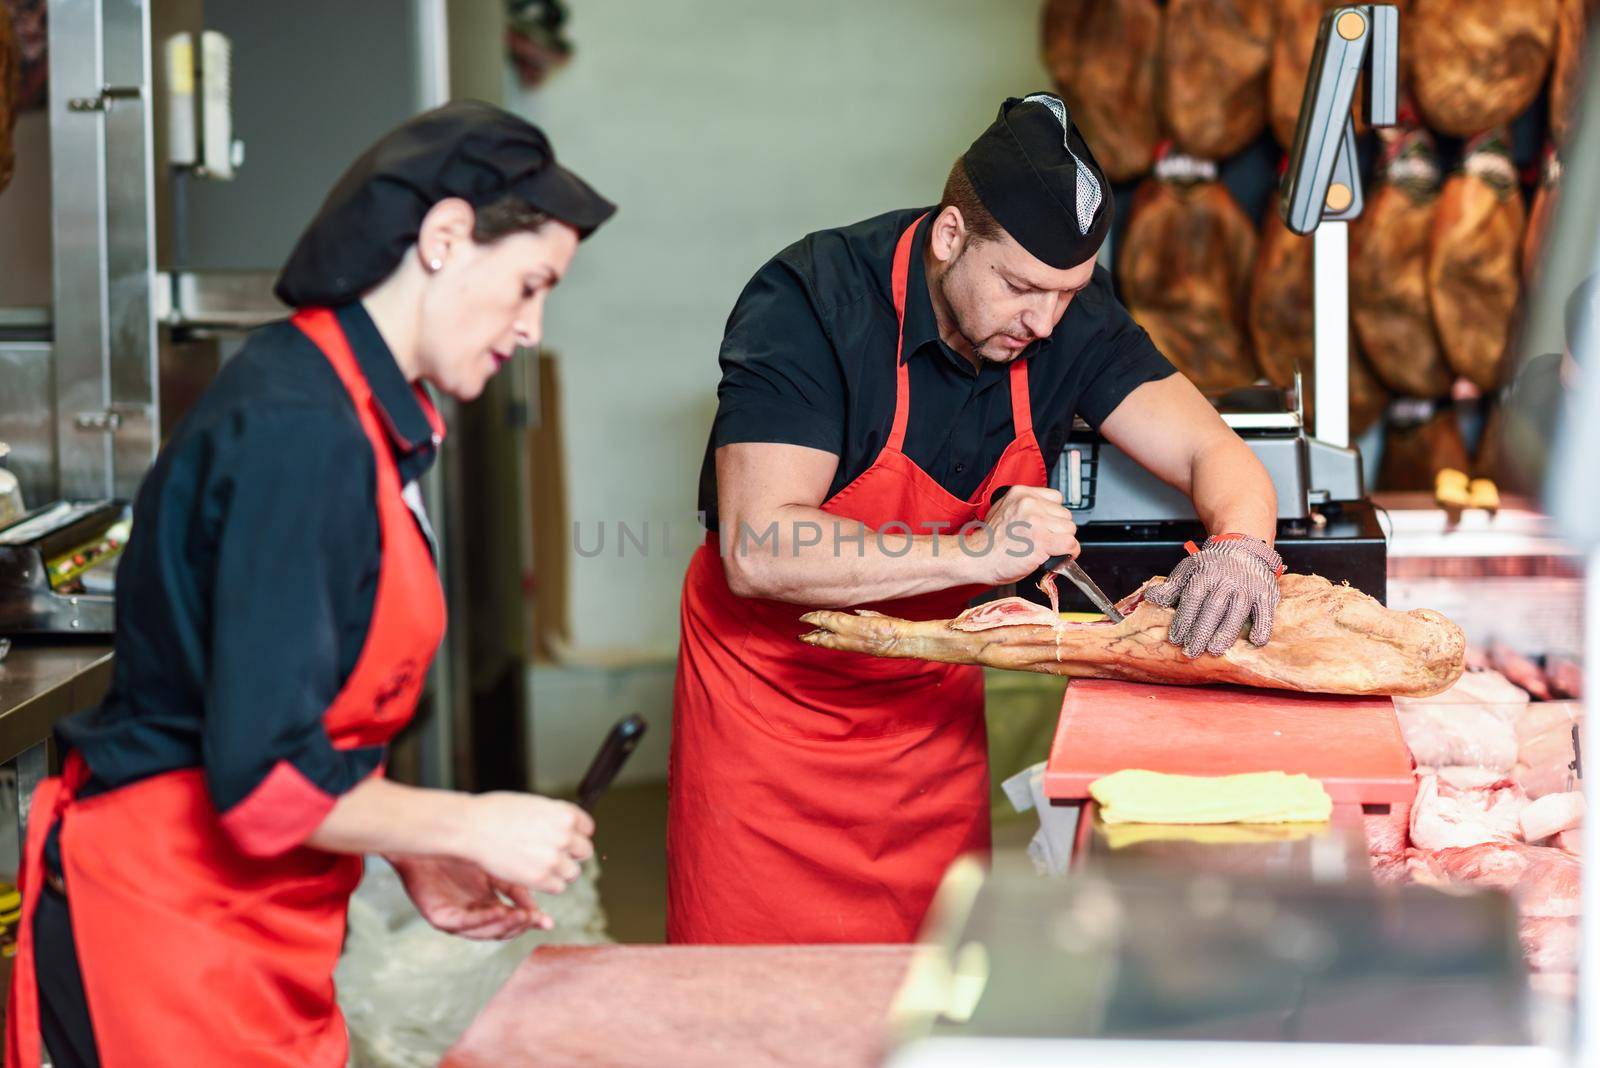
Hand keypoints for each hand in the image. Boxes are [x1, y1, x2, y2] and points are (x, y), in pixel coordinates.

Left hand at [389, 854, 549, 938]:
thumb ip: (517, 887)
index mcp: (486, 905)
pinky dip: (483, 919)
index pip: (511, 921)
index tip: (548, 921)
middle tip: (534, 918)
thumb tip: (541, 905)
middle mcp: (471, 915)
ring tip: (521, 916)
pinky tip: (499, 909)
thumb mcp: (497, 868)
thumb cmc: (462, 850)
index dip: (529, 922)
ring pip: (483, 932)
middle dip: (519, 926)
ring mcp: (454, 918)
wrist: (431, 837)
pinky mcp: (439, 916)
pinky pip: (464, 924)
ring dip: (504, 925)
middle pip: (499, 931)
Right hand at [460, 792, 594, 894]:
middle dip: (571, 853)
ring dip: (561, 871)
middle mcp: (565, 836)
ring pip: (573, 873)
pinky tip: (534, 874)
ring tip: (540, 864)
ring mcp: (554, 859)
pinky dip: (549, 884)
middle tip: (551, 853)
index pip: (588, 828)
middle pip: (585, 852)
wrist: (472, 827)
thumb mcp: (535, 804)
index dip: (575, 833)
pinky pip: (558, 887)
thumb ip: (555, 817)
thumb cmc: (497, 812)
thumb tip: (568, 827)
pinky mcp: (540, 879)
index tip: (564, 837)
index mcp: (566, 815)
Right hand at [966, 487, 1078, 585]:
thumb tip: (1044, 516)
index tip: (1048, 525)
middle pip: (1065, 515)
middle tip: (1043, 540)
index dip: (1053, 515)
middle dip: (1058, 529)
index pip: (1056, 498)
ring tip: (1045, 548)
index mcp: (1020, 493)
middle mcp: (1030, 504)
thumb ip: (1025, 508)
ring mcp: (1037, 521)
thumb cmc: (987, 542)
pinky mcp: (1042, 541)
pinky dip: (1068, 553)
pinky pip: (1071, 544)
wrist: (975, 558)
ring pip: (1070, 529)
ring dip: (1062, 541)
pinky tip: (1057, 556)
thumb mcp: (1003, 510)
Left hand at [1146, 534, 1282, 656]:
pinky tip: (1256, 641)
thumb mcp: (1188, 570)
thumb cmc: (1212, 566)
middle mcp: (1227, 580)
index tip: (1175, 639)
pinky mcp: (1266, 594)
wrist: (1244, 550)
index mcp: (1205, 574)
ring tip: (1215, 650)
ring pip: (1237, 611)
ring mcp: (1248, 587)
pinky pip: (1266, 611)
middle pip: (1213, 608)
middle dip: (1201, 631)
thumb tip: (1151, 598)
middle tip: (1192, 651)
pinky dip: (1263, 626)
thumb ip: (1171, 587)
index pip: (1192, 598)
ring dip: (1226, 632)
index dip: (1184, 619)